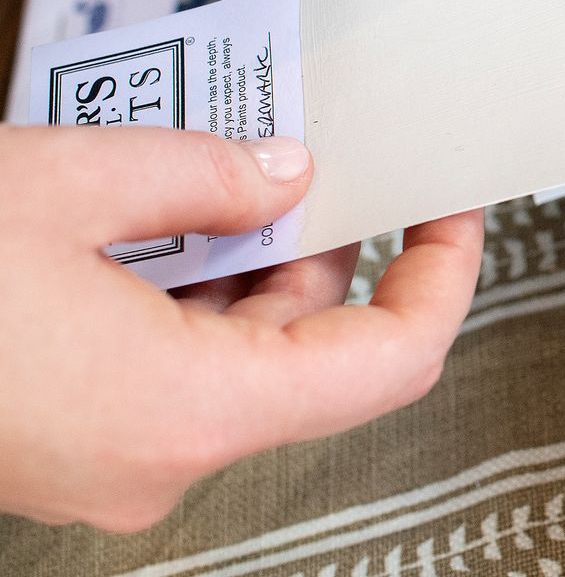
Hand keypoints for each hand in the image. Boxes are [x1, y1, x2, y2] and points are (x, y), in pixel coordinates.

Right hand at [0, 125, 482, 531]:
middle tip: (321, 151)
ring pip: (233, 353)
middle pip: (311, 348)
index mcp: (190, 410)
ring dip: (244, 259)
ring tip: (215, 164)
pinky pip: (166, 368)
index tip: (450, 208)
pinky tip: (152, 219)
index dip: (443, 275)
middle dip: (326, 240)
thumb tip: (284, 173)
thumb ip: (204, 174)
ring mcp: (109, 462)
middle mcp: (160, 457)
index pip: (392, 361)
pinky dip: (181, 292)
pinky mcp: (67, 448)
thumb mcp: (63, 188)